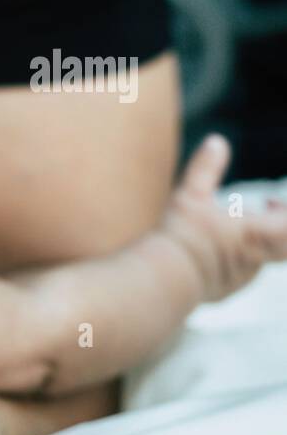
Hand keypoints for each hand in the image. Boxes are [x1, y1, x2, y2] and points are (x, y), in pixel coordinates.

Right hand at [161, 134, 286, 301]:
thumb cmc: (180, 238)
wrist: (161, 282)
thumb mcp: (189, 197)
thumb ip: (205, 168)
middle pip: (283, 245)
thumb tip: (216, 141)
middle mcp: (256, 261)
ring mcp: (240, 280)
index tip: (269, 200)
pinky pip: (236, 274)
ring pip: (257, 257)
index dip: (284, 211)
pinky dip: (231, 259)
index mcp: (258, 236)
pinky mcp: (223, 293)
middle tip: (264, 207)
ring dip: (251, 240)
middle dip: (277, 224)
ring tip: (227, 227)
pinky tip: (207, 252)